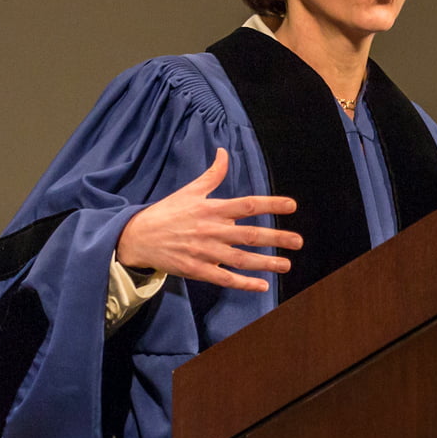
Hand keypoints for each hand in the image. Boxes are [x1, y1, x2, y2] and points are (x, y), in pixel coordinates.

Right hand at [115, 149, 302, 291]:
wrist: (138, 237)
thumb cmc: (167, 212)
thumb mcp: (189, 191)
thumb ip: (212, 175)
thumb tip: (223, 152)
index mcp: (212, 209)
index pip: (247, 205)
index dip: (270, 204)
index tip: (291, 205)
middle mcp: (212, 230)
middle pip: (250, 234)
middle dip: (276, 237)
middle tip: (298, 241)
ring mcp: (205, 252)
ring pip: (241, 259)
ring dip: (265, 263)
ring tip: (287, 264)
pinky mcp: (197, 270)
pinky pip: (225, 278)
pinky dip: (244, 283)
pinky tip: (261, 286)